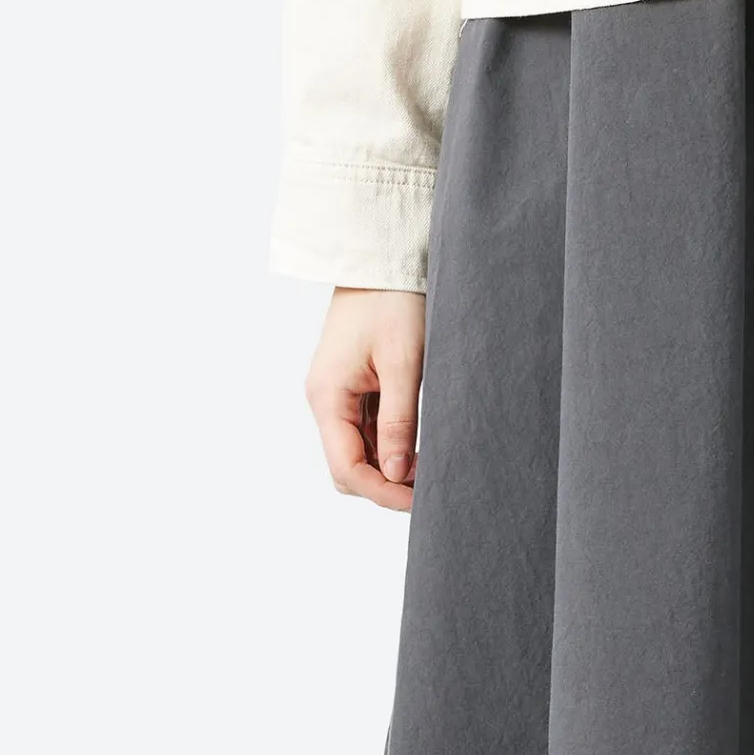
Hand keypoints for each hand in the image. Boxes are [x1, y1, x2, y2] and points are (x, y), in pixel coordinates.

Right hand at [304, 286, 425, 509]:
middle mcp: (325, 398)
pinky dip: (387, 440)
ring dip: (387, 463)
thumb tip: (395, 475)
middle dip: (382, 483)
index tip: (420, 501)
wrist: (384, 253)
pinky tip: (415, 442)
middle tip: (427, 487)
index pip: (347, 468)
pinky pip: (364, 426)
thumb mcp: (404, 362)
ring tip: (428, 467)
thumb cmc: (394, 300)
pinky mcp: (352, 382)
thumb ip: (398, 422)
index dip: (382, 491)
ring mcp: (337, 391)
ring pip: (356, 448)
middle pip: (346, 465)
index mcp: (328, 396)